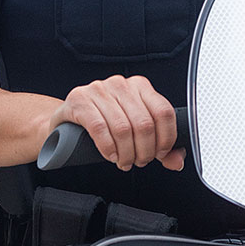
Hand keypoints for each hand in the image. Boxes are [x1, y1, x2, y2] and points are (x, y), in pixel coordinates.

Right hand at [51, 75, 182, 171]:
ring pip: (123, 128)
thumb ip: (158, 145)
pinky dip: (108, 148)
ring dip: (126, 154)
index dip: (165, 138)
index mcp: (139, 86)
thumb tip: (177, 160)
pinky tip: (110, 155)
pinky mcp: (79, 100)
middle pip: (144, 124)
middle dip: (144, 151)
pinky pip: (100, 128)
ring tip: (124, 161)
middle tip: (138, 161)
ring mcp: (98, 90)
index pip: (164, 112)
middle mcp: (121, 84)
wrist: (67, 119)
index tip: (160, 153)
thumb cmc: (103, 122)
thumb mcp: (134, 131)